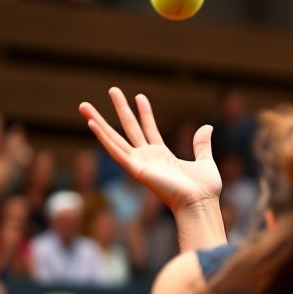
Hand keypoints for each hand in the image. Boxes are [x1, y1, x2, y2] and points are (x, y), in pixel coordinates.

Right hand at [79, 88, 221, 211]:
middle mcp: (148, 158)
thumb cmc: (204, 190)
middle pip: (129, 129)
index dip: (145, 113)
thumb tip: (207, 127)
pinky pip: (116, 152)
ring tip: (84, 105)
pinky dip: (103, 138)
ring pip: (115, 138)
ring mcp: (140, 164)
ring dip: (99, 121)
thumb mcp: (205, 162)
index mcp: (163, 156)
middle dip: (121, 109)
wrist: (201, 204)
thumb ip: (201, 144)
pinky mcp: (136, 170)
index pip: (149, 129)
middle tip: (112, 89)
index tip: (139, 96)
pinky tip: (92, 124)